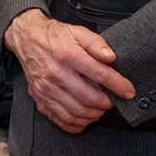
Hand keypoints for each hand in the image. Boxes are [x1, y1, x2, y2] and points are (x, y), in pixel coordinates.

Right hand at [4, 9, 135, 133]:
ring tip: (101, 109)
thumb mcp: (77, 31)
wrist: (26, 39)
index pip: (99, 75)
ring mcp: (46, 89)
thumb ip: (96, 43)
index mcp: (67, 55)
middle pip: (89, 98)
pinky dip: (77, 124)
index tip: (129, 91)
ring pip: (76, 112)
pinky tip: (86, 117)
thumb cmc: (55, 36)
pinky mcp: (40, 98)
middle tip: (113, 101)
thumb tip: (111, 58)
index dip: (118, 85)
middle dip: (107, 103)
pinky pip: (60, 119)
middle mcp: (55, 74)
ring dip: (94, 114)